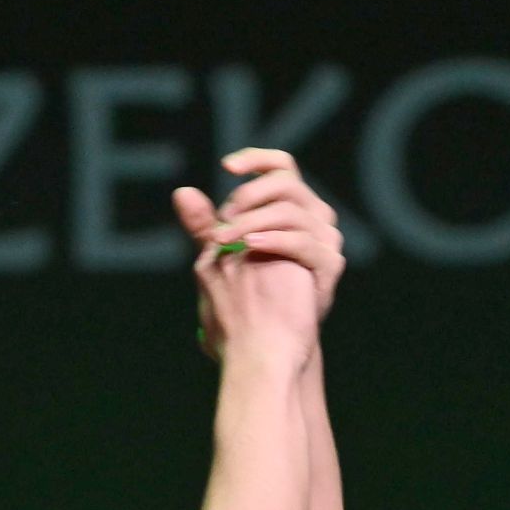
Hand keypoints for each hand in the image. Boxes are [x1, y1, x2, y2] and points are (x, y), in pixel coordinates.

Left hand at [173, 147, 345, 361]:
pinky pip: (302, 243)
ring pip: (293, 210)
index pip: (281, 168)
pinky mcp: (328, 266)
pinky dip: (274, 240)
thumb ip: (207, 227)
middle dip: (250, 195)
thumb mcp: (224, 258)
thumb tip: (182, 192)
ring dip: (254, 220)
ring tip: (226, 238)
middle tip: (224, 217)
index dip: (256, 160)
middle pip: (288, 183)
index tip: (227, 167)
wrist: (268, 349)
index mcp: (289, 211)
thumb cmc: (247, 304)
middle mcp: (312, 220)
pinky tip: (250, 247)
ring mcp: (323, 242)